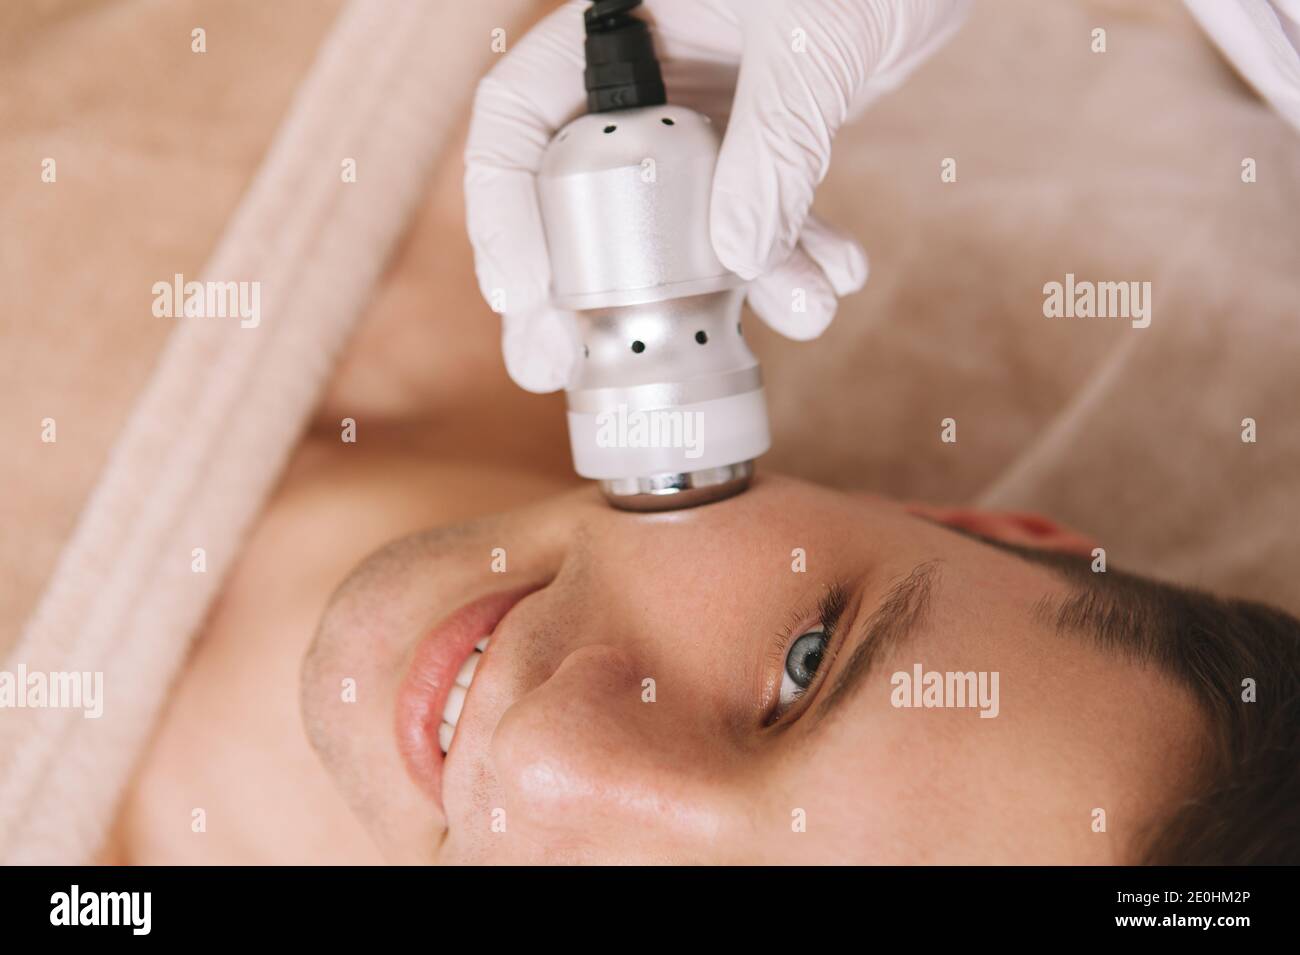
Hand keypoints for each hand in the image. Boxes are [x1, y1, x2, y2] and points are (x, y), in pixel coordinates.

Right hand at [465, 0, 969, 391]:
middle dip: (589, 292)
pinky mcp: (764, 141)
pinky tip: (840, 275)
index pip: (518, 119)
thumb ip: (773, 144)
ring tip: (805, 314)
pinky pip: (759, 219)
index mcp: (620, 24)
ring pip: (680, 229)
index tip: (524, 299)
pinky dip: (797, 257)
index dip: (504, 211)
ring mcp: (705, 115)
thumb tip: (737, 257)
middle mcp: (648, 77)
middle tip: (563, 369)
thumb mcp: (812, 37)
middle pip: (579, 197)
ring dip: (735, 288)